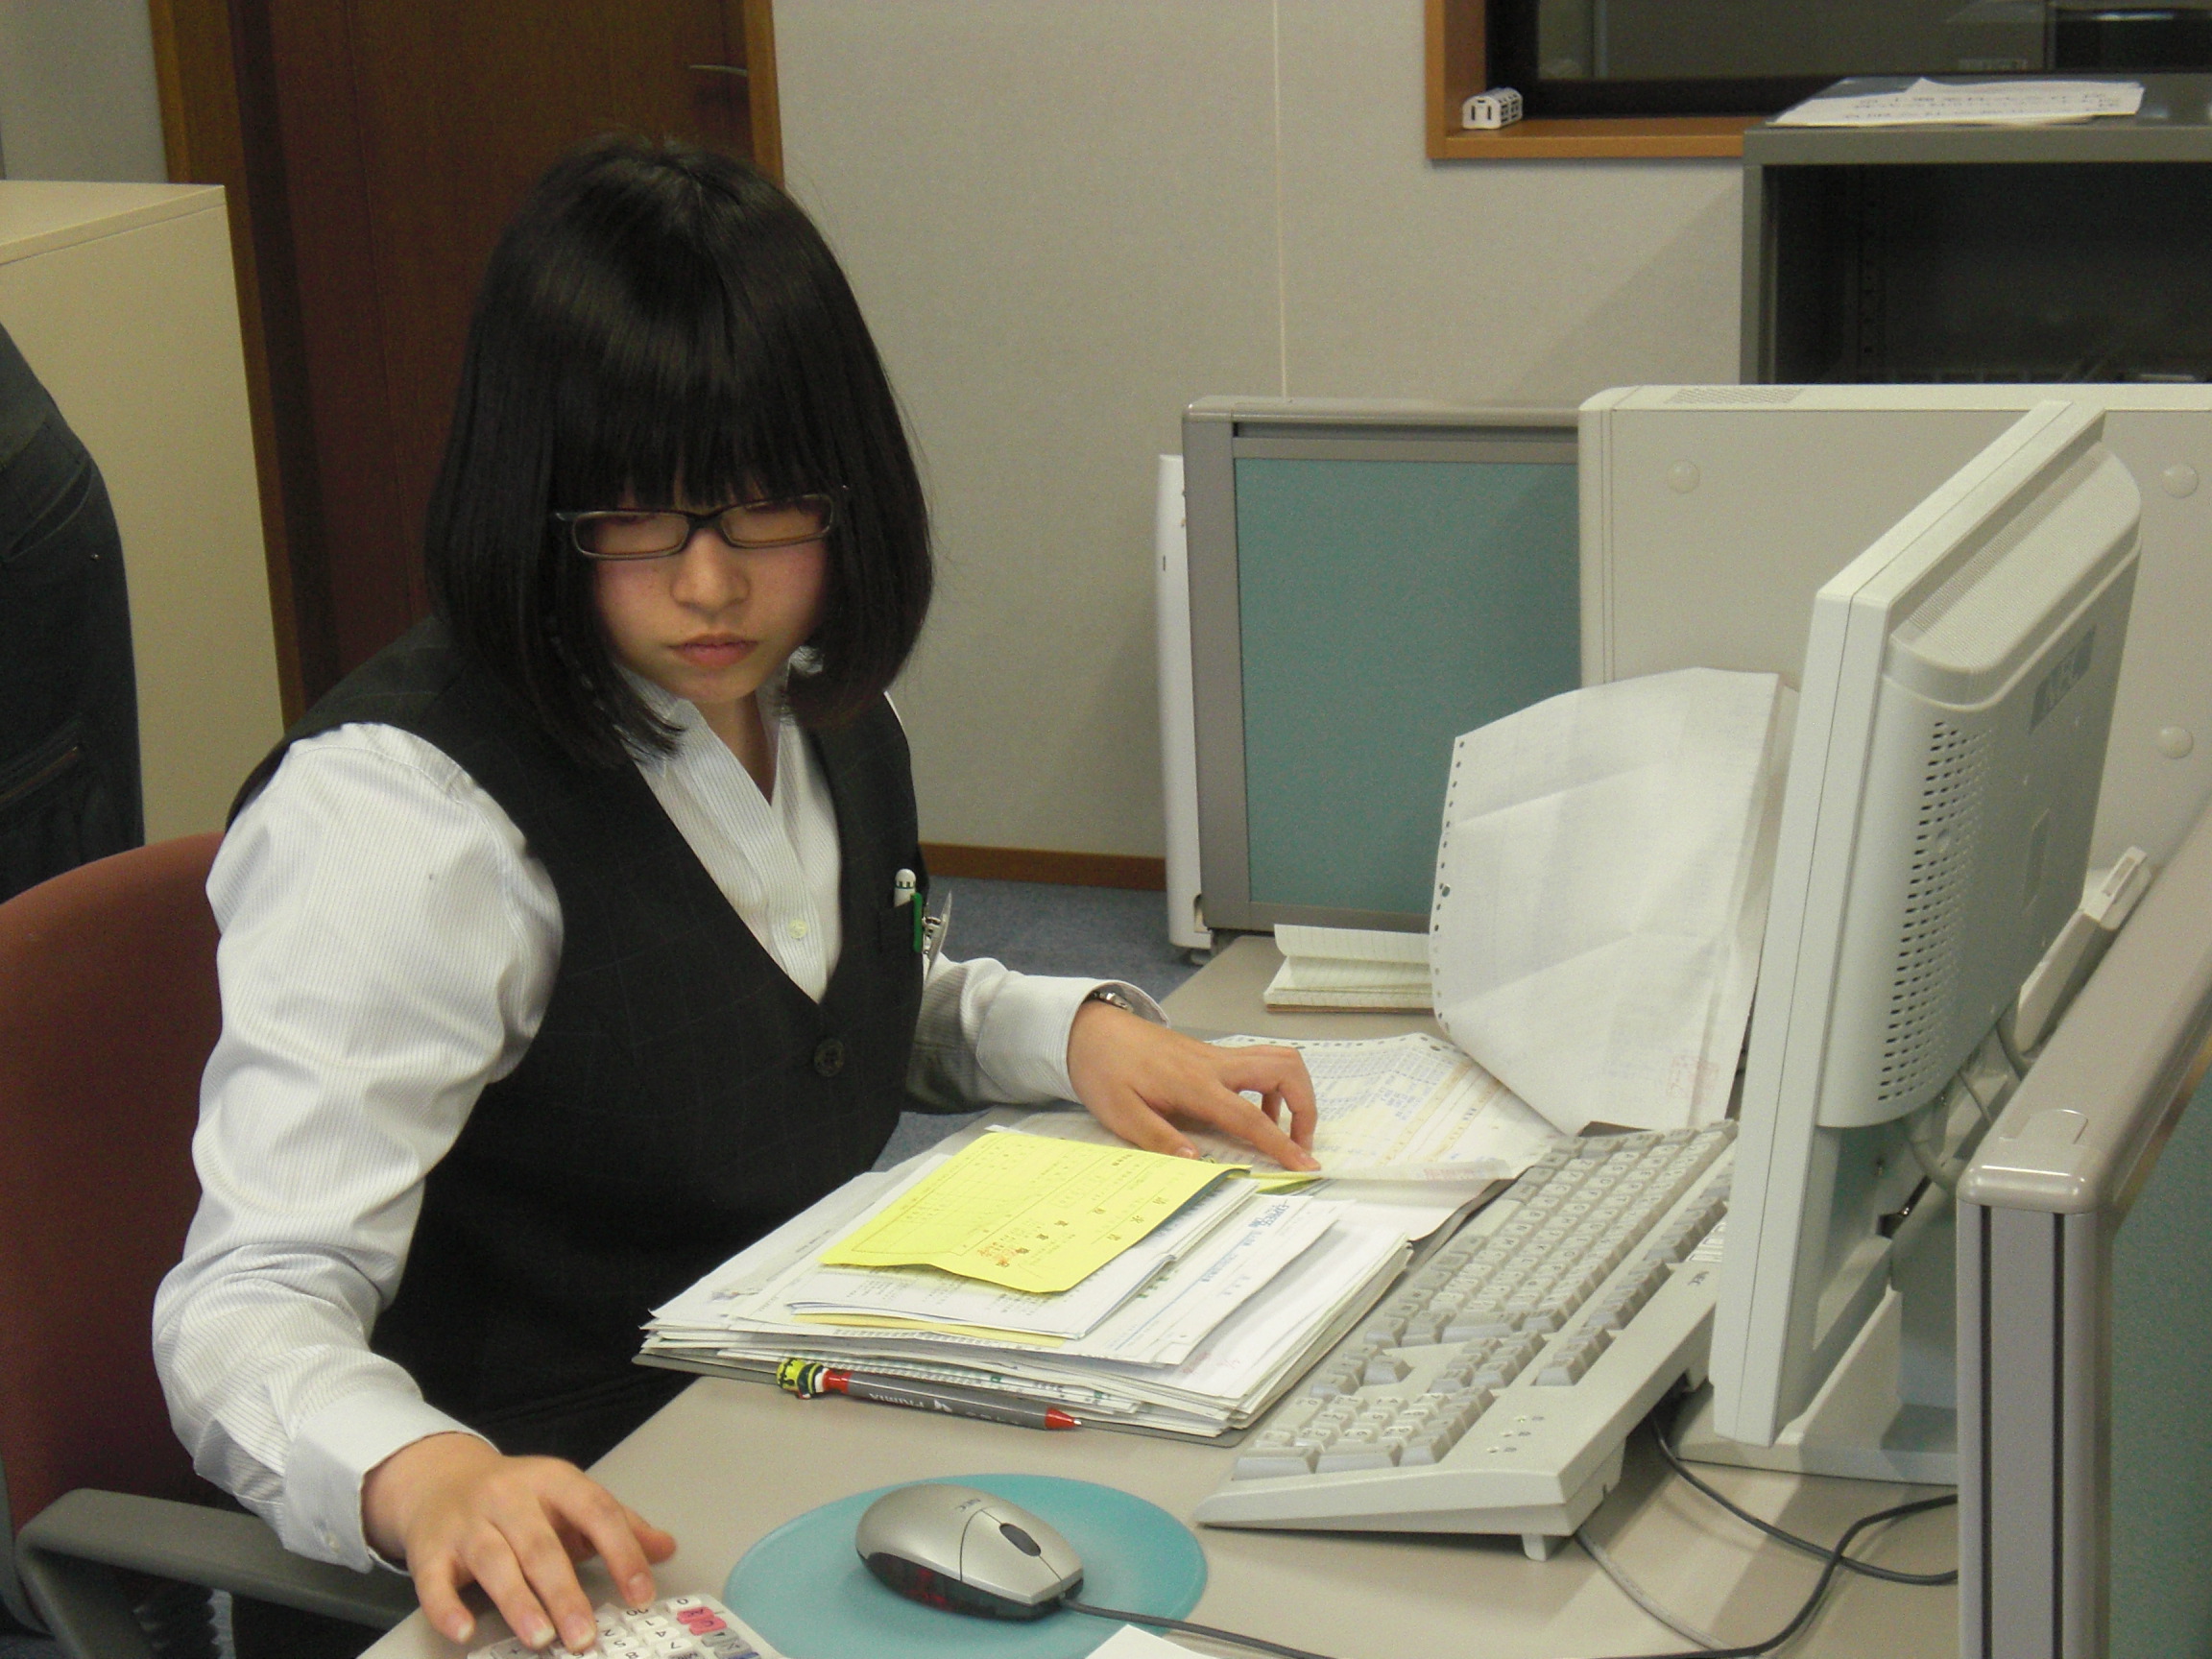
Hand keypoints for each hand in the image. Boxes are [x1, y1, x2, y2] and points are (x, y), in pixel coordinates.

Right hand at [362, 1432, 675, 1651]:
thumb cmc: (518, 1499)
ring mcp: (467, 1522)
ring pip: (494, 1561)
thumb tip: (666, 1548)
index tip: (641, 1595)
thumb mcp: (569, 1500)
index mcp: (553, 1481)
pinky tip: (464, 1631)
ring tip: (541, 1637)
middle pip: (541, 1545)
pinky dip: (447, 1607)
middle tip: (585, 1635)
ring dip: (518, 1602)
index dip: (621, 1553)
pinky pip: (434, 1580)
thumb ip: (617, 1525)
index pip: (596, 1512)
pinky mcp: (430, 1548)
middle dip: (565, 1593)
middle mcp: (509, 1496)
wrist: (441, 1478)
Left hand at [1065, 1001, 1319, 1170]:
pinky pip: (1258, 1063)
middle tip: (1300, 1144)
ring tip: (1278, 1131)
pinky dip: (1271, 1087)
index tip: (1305, 1165)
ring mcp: (1216, 1055)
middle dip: (1305, 1107)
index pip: (1250, 1116)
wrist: (1092, 1031)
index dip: (1281, 1142)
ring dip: (1293, 1093)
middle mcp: (1215, 1064)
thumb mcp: (1121, 1112)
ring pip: (1277, 1059)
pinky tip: (1251, 1112)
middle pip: (1284, 1069)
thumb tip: (1197, 1160)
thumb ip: (1159, 1137)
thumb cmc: (1104, 1071)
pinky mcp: (1213, 1055)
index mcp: (1194, 1084)